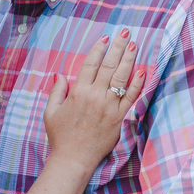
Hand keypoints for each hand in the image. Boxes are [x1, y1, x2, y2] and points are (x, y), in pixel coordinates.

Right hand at [44, 30, 144, 174]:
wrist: (73, 159)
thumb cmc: (60, 137)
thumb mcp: (51, 112)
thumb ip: (57, 91)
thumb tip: (59, 75)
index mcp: (78, 92)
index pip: (90, 64)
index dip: (98, 49)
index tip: (105, 38)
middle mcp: (95, 96)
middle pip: (109, 66)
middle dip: (118, 47)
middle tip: (126, 33)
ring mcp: (109, 107)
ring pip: (121, 78)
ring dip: (129, 59)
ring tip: (135, 45)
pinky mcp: (119, 118)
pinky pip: (130, 98)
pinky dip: (137, 84)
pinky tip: (142, 71)